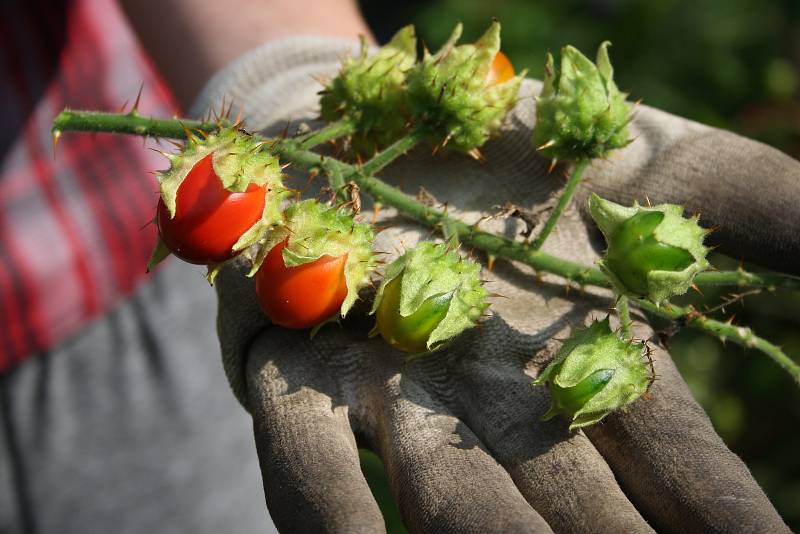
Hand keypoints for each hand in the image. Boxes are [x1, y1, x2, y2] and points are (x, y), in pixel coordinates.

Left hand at [215, 78, 795, 532]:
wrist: (384, 129)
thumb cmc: (526, 155)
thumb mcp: (665, 164)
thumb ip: (770, 209)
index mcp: (589, 364)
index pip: (682, 476)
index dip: (728, 526)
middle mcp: (495, 398)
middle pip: (571, 513)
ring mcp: (393, 388)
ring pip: (450, 504)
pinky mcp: (294, 368)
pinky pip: (308, 462)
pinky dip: (331, 515)